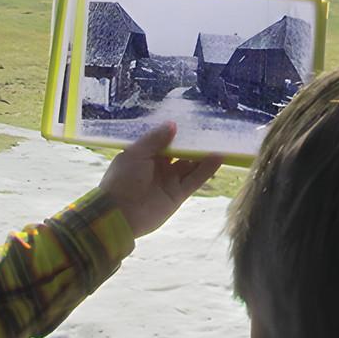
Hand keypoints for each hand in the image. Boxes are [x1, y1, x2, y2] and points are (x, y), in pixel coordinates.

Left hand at [98, 122, 222, 237]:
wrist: (120, 215)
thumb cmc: (122, 179)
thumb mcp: (136, 153)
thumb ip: (155, 139)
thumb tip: (172, 125)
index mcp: (144, 156)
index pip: (164, 142)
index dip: (177, 134)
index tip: (192, 122)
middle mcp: (158, 168)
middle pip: (180, 154)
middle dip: (193, 144)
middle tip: (210, 131)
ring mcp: (169, 181)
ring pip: (190, 166)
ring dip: (203, 156)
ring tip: (219, 142)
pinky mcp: (178, 195)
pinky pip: (194, 180)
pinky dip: (206, 170)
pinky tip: (218, 157)